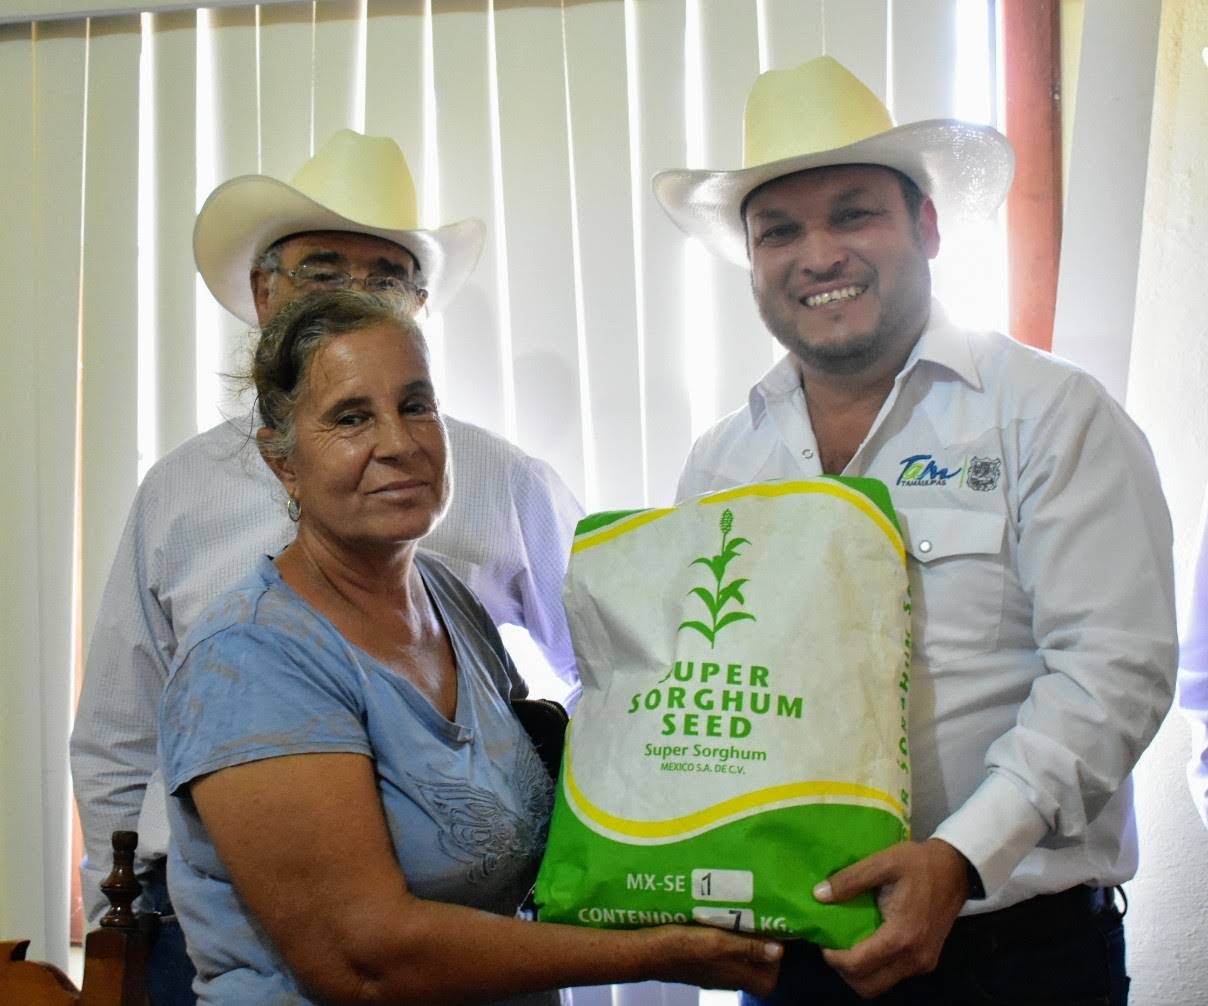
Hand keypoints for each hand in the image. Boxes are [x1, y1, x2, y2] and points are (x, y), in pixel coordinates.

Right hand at [649, 925, 782, 996]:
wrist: (646, 951)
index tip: (773, 933)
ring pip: (738, 956)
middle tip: (759, 916)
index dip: (776, 961)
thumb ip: (748, 947)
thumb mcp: (717, 943)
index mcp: (735, 975)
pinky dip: (725, 936)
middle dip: (760, 943)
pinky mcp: (700, 960)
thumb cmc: (682, 946)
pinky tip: (719, 917)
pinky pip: (722, 951)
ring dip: (742, 936)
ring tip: (742, 911)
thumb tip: (780, 951)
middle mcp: (727, 976)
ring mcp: (713, 970)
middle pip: (755, 966)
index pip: (768, 980)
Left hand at [817, 838, 968, 997]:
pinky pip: (894, 975)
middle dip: (845, 972)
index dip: (834, 958)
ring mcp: (923, 963)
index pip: (858, 965)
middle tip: (834, 948)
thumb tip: (818, 895)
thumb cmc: (919, 864)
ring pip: (882, 984)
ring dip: (861, 973)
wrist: (957, 869)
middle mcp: (913, 958)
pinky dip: (877, 968)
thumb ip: (850, 880)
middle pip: (869, 986)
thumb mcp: (883, 862)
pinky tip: (868, 944)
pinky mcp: (927, 961)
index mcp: (901, 935)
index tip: (823, 942)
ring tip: (848, 946)